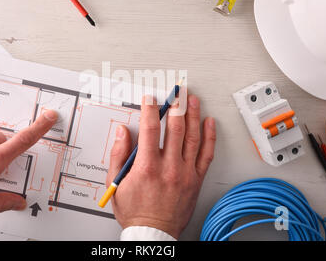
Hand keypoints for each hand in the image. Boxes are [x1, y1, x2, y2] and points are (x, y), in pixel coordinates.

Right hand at [106, 95, 215, 238]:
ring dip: (193, 115)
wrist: (154, 233)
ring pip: (192, 137)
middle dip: (175, 105)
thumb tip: (122, 133)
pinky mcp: (196, 179)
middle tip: (176, 92)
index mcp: (147, 167)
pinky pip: (206, 154)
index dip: (150, 109)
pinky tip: (209, 123)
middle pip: (174, 128)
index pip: (149, 129)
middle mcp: (168, 168)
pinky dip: (209, 137)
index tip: (150, 98)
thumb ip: (118, 156)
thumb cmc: (135, 211)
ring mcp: (185, 173)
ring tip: (192, 100)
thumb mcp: (115, 185)